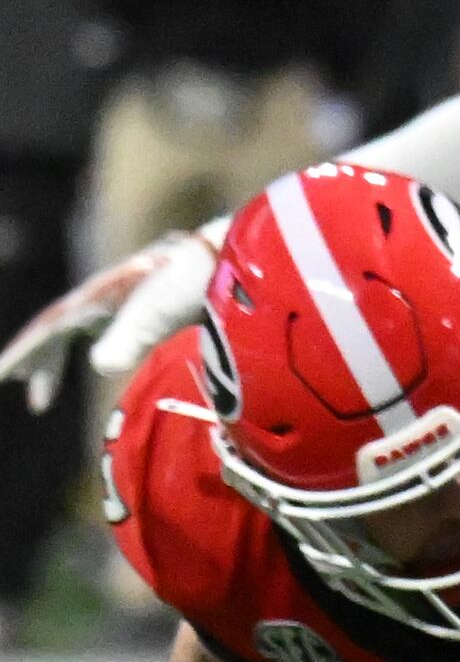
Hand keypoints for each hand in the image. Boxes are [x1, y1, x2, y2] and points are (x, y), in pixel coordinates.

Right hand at [0, 226, 215, 412]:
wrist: (234, 257)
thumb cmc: (194, 283)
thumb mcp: (158, 314)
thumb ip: (128, 339)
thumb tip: (100, 366)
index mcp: (96, 298)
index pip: (48, 329)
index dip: (23, 354)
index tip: (0, 375)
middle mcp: (103, 297)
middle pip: (55, 333)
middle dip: (37, 365)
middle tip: (29, 403)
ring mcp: (125, 300)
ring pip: (76, 334)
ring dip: (55, 364)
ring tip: (41, 398)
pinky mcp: (149, 306)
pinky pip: (102, 333)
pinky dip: (90, 353)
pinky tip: (98, 364)